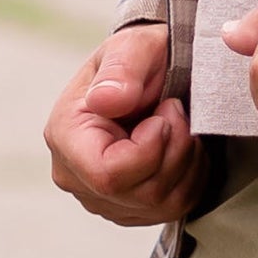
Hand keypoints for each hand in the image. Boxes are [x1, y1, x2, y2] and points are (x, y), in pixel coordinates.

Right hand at [45, 21, 206, 226]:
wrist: (153, 68)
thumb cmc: (141, 56)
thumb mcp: (134, 47)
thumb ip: (121, 70)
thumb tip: (105, 100)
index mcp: (66, 135)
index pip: (107, 174)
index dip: (149, 149)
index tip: (167, 110)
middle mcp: (75, 174)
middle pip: (138, 194)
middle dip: (174, 151)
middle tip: (179, 110)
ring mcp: (100, 197)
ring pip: (158, 206)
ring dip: (187, 163)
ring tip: (182, 124)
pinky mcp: (127, 207)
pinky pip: (171, 210)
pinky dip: (191, 178)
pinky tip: (185, 146)